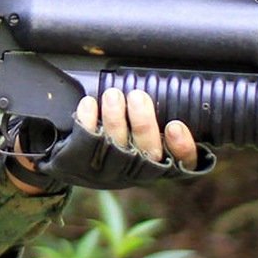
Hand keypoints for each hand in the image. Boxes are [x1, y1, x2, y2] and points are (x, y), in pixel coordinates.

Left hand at [8, 87, 204, 193]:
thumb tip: (165, 85)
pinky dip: (86, 120)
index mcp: (162, 163)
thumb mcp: (145, 133)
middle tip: (137, 96)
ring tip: (112, 95)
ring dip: (114, 118)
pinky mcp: (83, 167)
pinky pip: (84, 145)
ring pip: (117, 148)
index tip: (175, 126)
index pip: (184, 163)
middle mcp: (139, 172)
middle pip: (148, 153)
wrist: (73, 159)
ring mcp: (110, 173)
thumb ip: (159, 117)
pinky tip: (88, 104)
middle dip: (142, 123)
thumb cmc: (120, 140)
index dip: (182, 147)